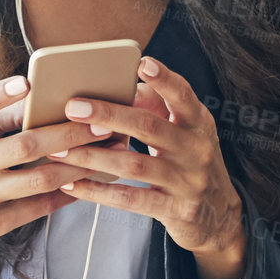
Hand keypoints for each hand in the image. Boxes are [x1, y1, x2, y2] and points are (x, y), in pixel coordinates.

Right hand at [0, 74, 104, 278]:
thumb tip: (42, 99)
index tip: (27, 84)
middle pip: (25, 146)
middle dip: (69, 135)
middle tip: (102, 123)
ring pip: (39, 179)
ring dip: (78, 166)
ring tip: (106, 152)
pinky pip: (37, 207)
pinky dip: (66, 194)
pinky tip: (87, 183)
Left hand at [50, 56, 248, 278]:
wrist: (219, 214)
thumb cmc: (191, 161)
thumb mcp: (186, 131)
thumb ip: (158, 107)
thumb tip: (123, 86)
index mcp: (198, 122)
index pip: (183, 95)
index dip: (164, 79)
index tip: (141, 63)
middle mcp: (196, 148)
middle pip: (149, 127)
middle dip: (108, 115)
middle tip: (73, 107)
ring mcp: (187, 181)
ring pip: (134, 165)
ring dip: (93, 157)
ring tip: (60, 151)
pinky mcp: (175, 209)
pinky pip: (131, 200)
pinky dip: (99, 192)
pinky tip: (74, 185)